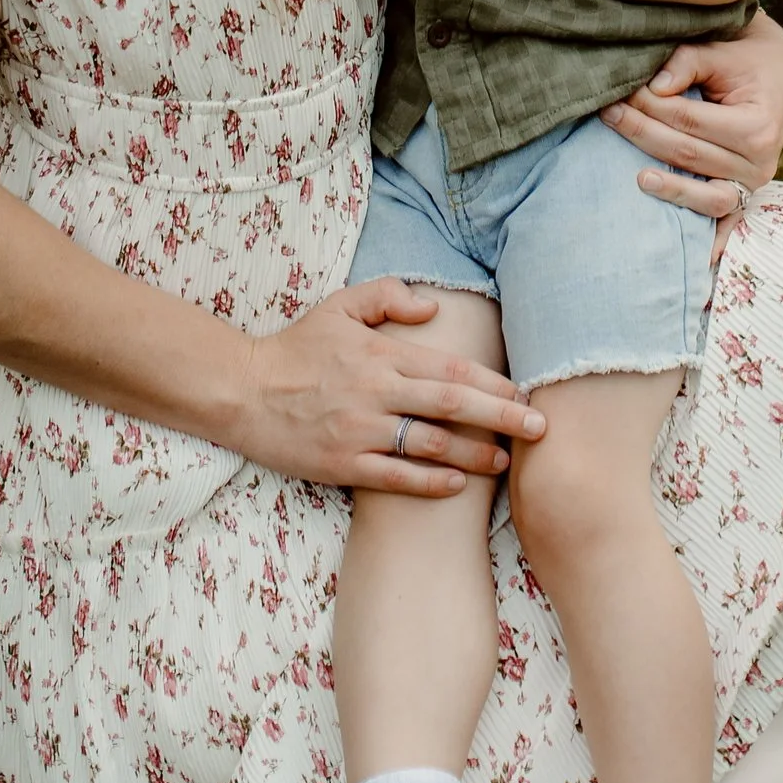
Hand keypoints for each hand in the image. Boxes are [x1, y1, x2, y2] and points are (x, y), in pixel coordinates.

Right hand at [240, 278, 543, 495]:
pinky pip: (395, 477)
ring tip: (505, 461)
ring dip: (473, 454)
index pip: (452, 369)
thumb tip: (433, 305)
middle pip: (452, 406)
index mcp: (381, 353)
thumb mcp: (340, 306)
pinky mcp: (341, 464)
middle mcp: (376, 391)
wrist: (242, 391)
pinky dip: (430, 482)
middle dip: (502, 417)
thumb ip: (388, 296)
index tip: (527, 394)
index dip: (495, 384)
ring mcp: (359, 430)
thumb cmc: (297, 347)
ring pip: (429, 445)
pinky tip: (457, 485)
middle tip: (540, 429)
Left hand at [602, 7, 782, 210]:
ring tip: (634, 174)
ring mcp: (752, 183)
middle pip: (687, 153)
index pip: (688, 119)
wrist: (781, 73)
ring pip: (700, 191)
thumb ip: (689, 62)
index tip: (621, 91)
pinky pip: (719, 213)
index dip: (650, 106)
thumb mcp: (722, 51)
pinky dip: (700, 223)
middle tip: (609, 113)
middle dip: (642, 132)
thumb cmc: (749, 58)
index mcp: (757, 126)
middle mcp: (759, 162)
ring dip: (664, 183)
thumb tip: (654, 86)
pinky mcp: (744, 192)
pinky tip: (679, 235)